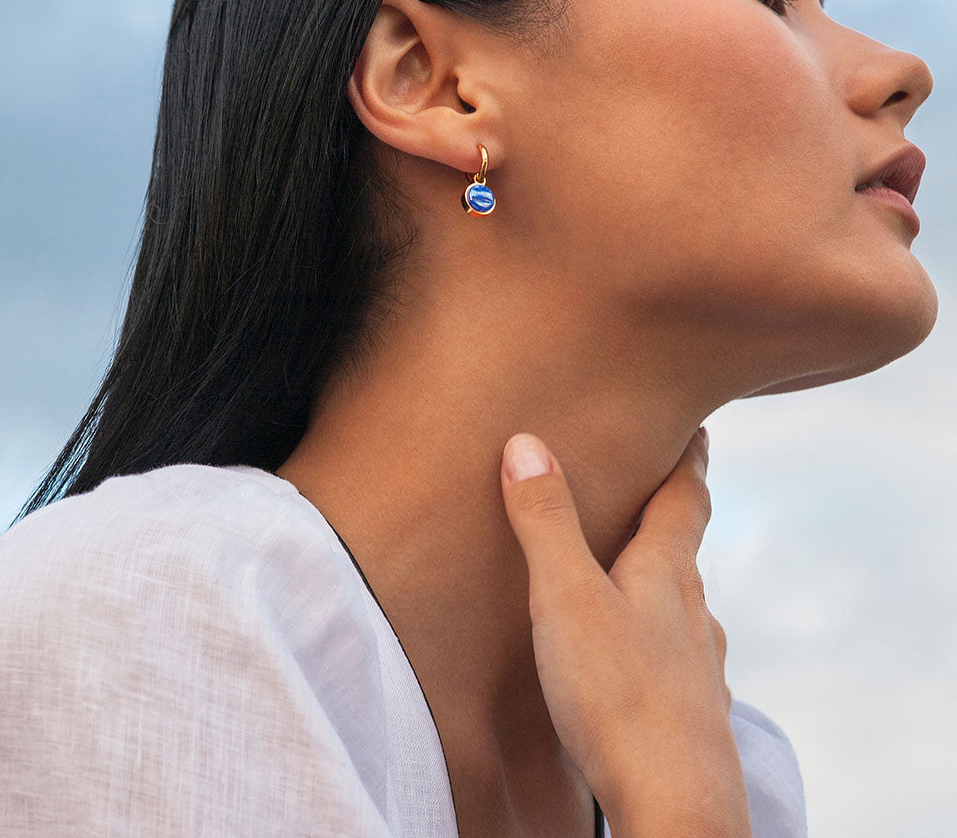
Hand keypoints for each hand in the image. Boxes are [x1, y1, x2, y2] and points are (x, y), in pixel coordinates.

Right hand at [500, 428, 750, 837]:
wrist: (676, 812)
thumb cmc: (619, 699)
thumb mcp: (566, 598)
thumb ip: (545, 522)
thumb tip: (528, 443)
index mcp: (666, 575)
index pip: (685, 499)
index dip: (689, 459)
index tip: (699, 428)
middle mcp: (693, 616)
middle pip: (686, 551)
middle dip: (673, 516)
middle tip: (659, 490)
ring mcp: (699, 669)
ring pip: (685, 608)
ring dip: (666, 580)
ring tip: (643, 572)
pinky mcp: (692, 717)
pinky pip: (677, 658)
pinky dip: (660, 638)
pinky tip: (646, 660)